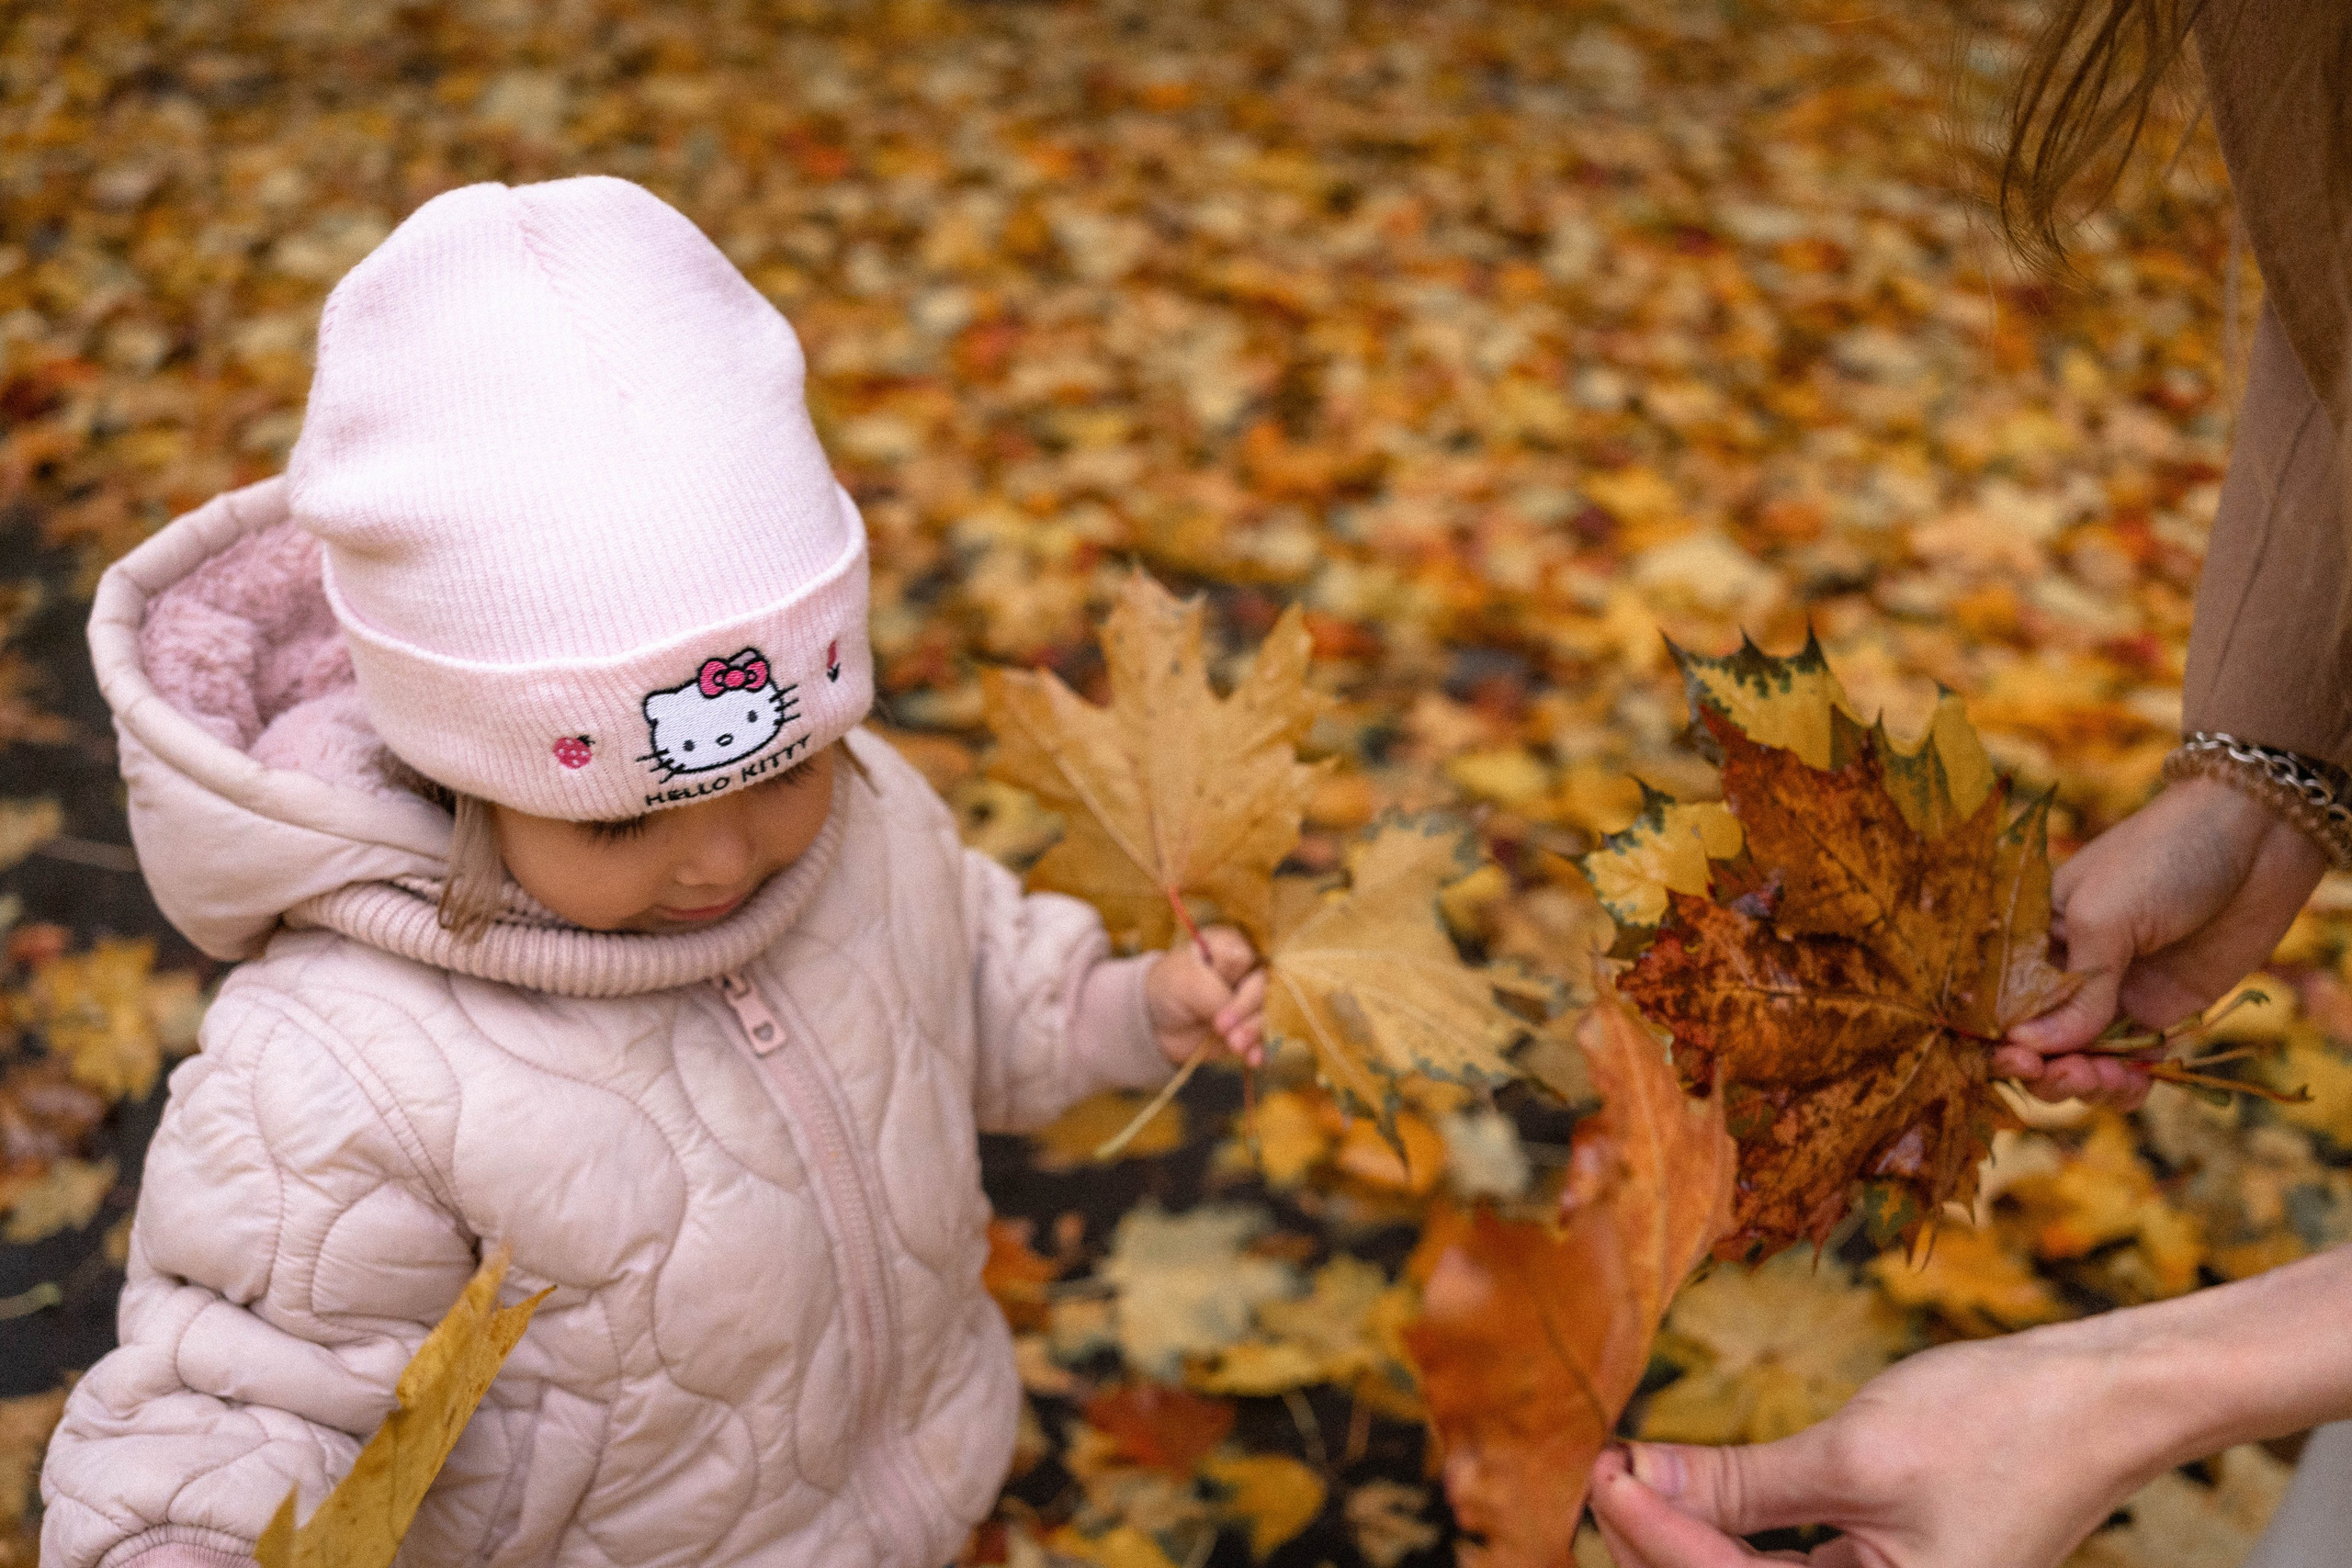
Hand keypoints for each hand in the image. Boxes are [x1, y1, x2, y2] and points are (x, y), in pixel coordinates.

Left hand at [1144, 926, 1265, 1066]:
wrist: (1157, 1023)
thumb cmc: (1170, 989)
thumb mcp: (1187, 983)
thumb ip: (1215, 994)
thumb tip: (1238, 1015)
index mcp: (1232, 947)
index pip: (1251, 960)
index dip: (1243, 983)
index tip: (1221, 1002)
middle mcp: (1248, 970)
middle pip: (1265, 988)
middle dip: (1247, 1011)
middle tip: (1221, 1028)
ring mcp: (1251, 1000)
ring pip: (1269, 1013)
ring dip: (1255, 1032)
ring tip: (1235, 1046)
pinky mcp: (1251, 1026)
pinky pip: (1267, 1037)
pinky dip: (1262, 1048)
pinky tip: (1254, 1059)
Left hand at [1586, 1330, 2169, 1566]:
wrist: (2100, 1399)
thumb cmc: (2003, 1425)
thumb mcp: (1856, 1454)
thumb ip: (1743, 1483)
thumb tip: (1642, 1476)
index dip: (1654, 1531)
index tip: (1601, 1470)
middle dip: (1658, 1543)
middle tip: (1601, 1471)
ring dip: (1684, 1536)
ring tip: (1628, 1474)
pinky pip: (1784, 1563)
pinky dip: (1730, 1528)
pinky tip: (1683, 1488)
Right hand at [1992, 777, 2324, 1108]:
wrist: (2257, 838)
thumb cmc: (2161, 856)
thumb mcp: (2104, 916)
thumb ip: (2077, 990)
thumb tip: (2031, 1050)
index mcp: (2033, 936)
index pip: (1999, 1000)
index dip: (1997, 1037)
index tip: (2014, 1060)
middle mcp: (2065, 970)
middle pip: (2035, 1041)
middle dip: (2041, 1069)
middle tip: (2061, 1075)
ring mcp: (2114, 995)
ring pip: (2080, 1061)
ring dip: (2083, 1083)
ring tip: (2101, 1078)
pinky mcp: (2163, 1013)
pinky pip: (2131, 1066)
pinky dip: (2125, 1087)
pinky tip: (2130, 1085)